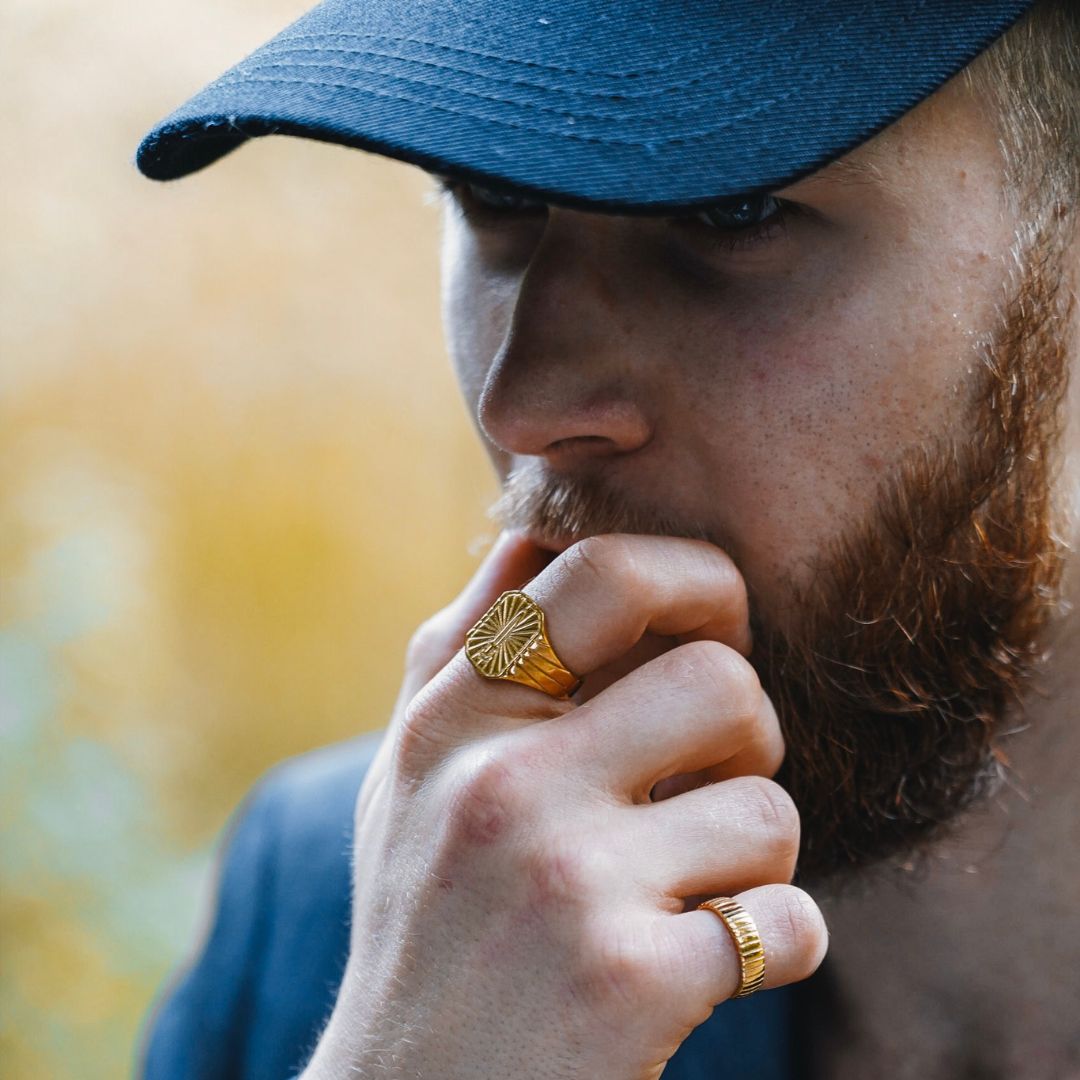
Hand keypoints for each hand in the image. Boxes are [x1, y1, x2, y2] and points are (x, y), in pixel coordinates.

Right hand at [301, 532, 826, 1079]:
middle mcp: (502, 782)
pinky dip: (778, 941)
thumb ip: (461, 646)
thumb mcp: (408, 770)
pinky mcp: (629, 981)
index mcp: (453, 716)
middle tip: (717, 775)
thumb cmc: (424, 917)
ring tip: (694, 881)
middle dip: (749, 730)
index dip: (696, 578)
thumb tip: (536, 531)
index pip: (602, 574)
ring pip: (768, 808)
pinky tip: (713, 958)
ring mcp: (566, 880)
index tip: (719, 622)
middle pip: (721, 680)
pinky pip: (788, 923)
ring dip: (756, 854)